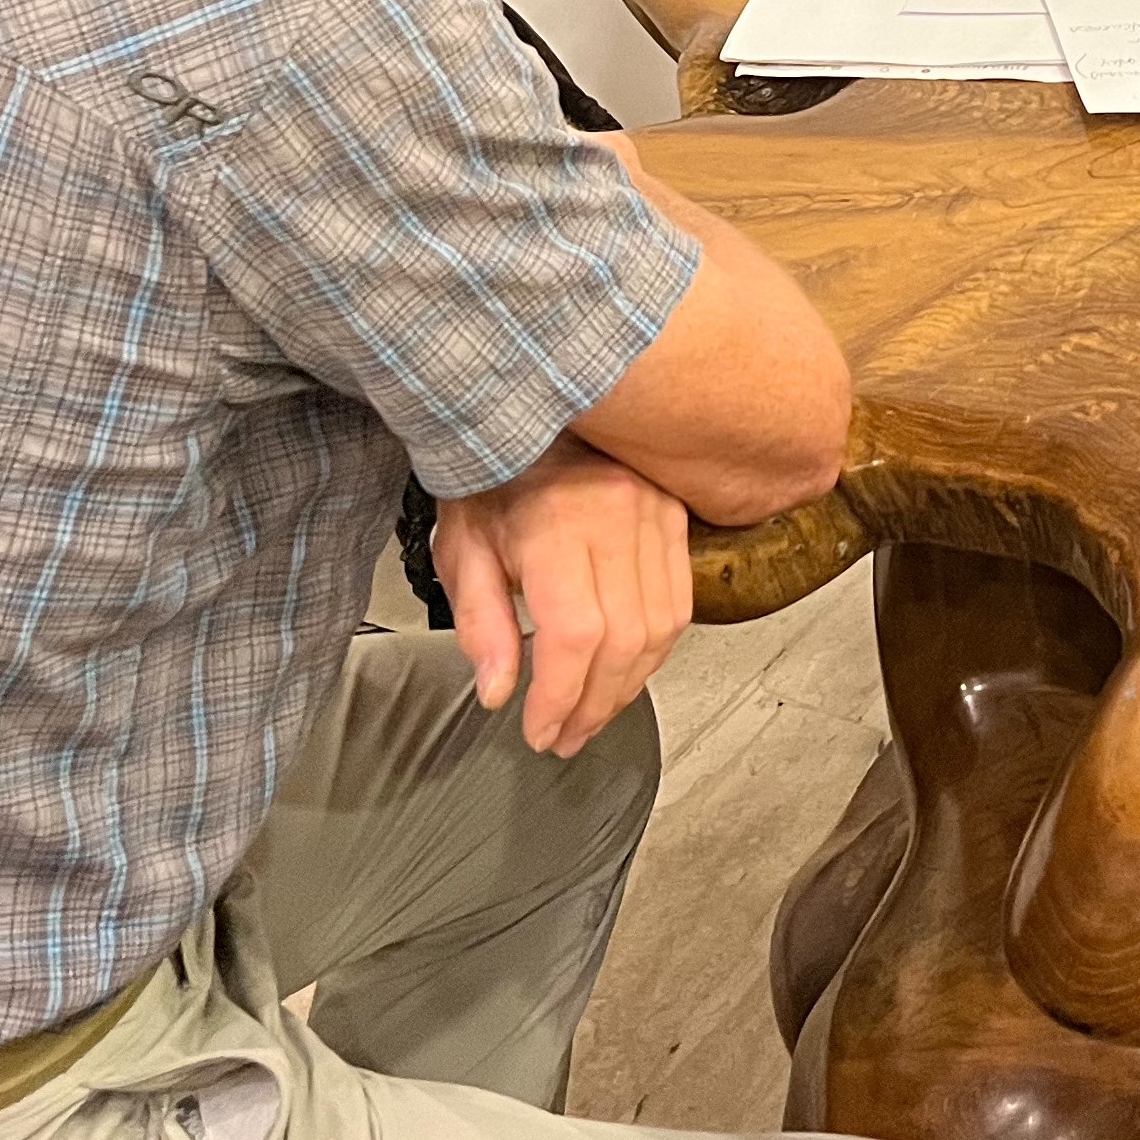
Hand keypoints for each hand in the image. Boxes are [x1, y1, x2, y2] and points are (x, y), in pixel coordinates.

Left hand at [430, 438, 693, 756]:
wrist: (533, 402)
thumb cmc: (492, 471)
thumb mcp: (462, 543)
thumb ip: (481, 622)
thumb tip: (498, 693)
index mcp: (557, 522)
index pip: (575, 635)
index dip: (560, 697)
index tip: (538, 731)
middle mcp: (617, 515)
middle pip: (624, 641)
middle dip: (593, 705)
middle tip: (564, 737)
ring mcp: (654, 512)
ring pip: (660, 628)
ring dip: (627, 686)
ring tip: (590, 714)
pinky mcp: (674, 514)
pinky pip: (677, 602)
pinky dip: (653, 649)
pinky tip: (622, 671)